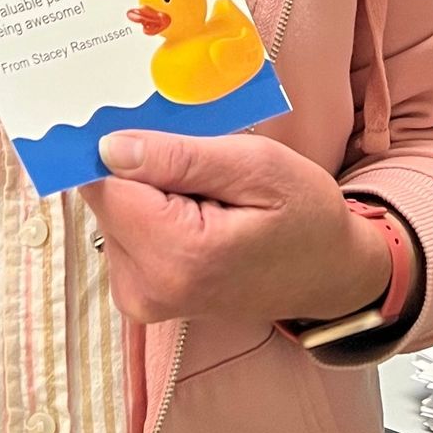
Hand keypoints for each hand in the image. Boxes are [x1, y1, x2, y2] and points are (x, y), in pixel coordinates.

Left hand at [86, 131, 392, 328]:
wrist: (326, 274)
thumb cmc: (304, 216)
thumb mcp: (257, 167)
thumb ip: (180, 157)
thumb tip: (108, 148)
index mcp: (178, 254)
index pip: (106, 183)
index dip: (126, 147)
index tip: (164, 134)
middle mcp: (148, 286)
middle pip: (108, 198)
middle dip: (143, 170)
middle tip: (204, 167)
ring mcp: (141, 298)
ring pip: (114, 212)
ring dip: (150, 192)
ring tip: (206, 193)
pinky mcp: (141, 296)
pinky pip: (125, 232)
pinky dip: (152, 214)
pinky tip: (194, 213)